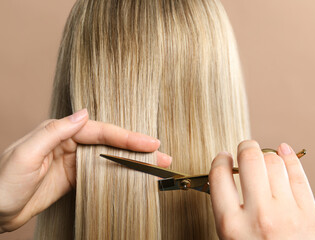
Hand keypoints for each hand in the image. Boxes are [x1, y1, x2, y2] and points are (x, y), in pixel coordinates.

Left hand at [0, 109, 170, 232]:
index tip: (150, 143)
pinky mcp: (75, 177)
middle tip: (162, 154)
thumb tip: (84, 113)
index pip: (100, 131)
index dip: (126, 136)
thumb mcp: (25, 154)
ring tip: (155, 164)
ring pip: (110, 156)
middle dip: (137, 147)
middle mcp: (69, 143)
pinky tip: (133, 174)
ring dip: (133, 160)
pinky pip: (102, 171)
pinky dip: (120, 172)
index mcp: (59, 132)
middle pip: (110, 142)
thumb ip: (54, 132)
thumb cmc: (2, 182)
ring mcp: (74, 161)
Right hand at [209, 140, 314, 239]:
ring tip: (264, 158)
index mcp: (231, 225)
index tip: (222, 158)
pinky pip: (298, 175)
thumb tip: (222, 179)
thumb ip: (226, 211)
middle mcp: (258, 216)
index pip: (219, 175)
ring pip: (275, 162)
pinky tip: (284, 152)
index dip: (219, 160)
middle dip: (245, 147)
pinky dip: (290, 158)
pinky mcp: (310, 215)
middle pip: (250, 160)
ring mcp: (287, 213)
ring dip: (267, 155)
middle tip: (244, 148)